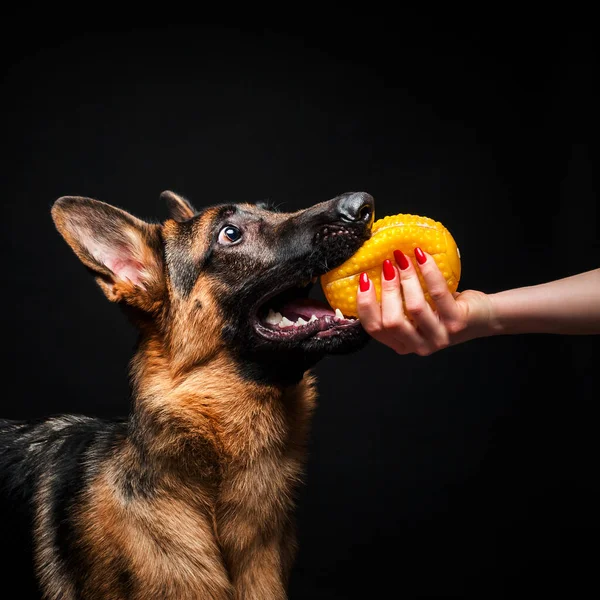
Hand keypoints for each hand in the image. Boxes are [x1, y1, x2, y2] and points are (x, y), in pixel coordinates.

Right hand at [356, 248, 492, 355]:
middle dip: (386, 289)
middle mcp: (418, 345)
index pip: (374, 329)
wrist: (483, 316)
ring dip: (406, 278)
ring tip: (403, 258)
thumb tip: (374, 272)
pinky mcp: (456, 323)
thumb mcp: (415, 313)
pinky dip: (428, 272)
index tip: (363, 280)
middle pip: (391, 321)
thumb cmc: (444, 309)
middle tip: (386, 264)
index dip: (365, 304)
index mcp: (402, 344)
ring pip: (414, 308)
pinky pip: (437, 294)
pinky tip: (422, 256)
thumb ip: (396, 304)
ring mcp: (438, 337)